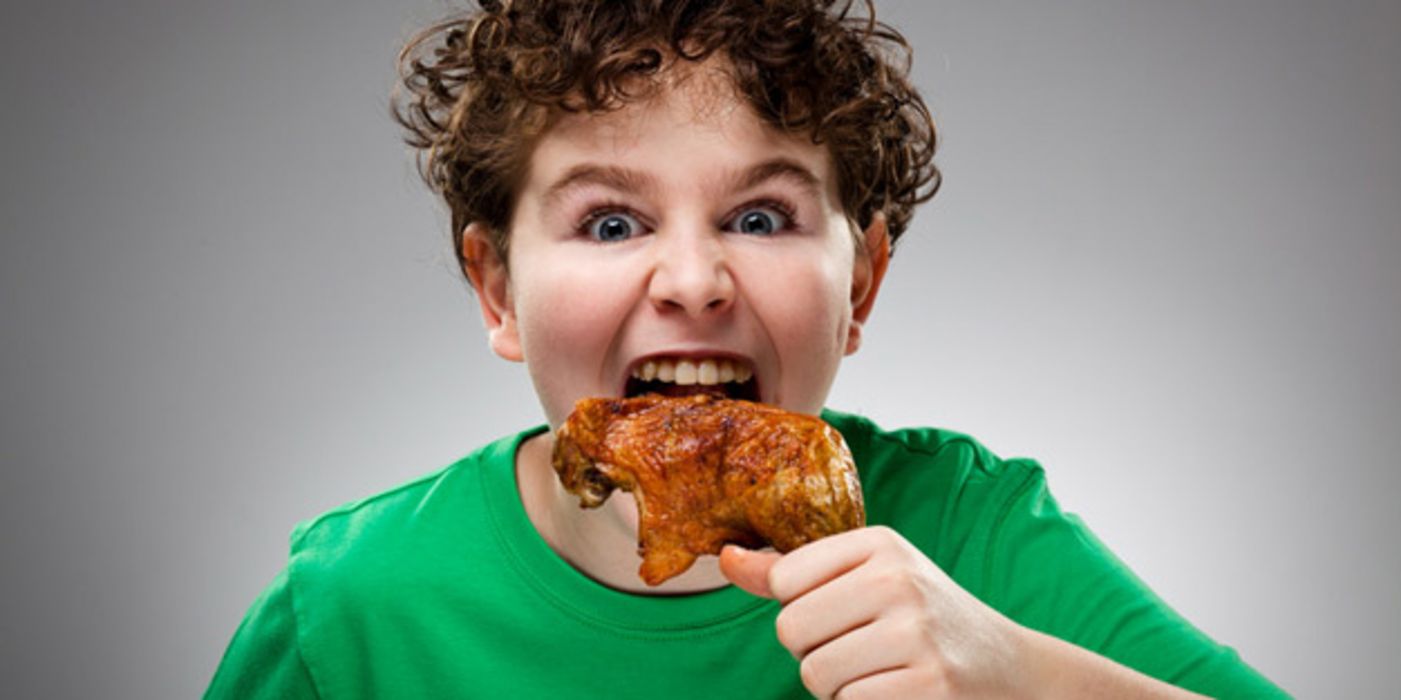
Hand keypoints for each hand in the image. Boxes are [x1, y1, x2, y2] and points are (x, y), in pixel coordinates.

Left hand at [720, 526, 1029, 698]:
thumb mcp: (865, 577)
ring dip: (837, 686)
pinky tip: (897, 692)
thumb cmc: (920, 618)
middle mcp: (898, 578)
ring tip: (879, 671)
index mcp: (879, 543)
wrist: (1010, 668)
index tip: (840, 611)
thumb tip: (724, 558)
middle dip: (813, 653)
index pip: (783, 579)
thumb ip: (790, 572)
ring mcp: (916, 633)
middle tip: (859, 649)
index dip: (799, 608)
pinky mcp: (930, 684)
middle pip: (791, 630)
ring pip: (815, 675)